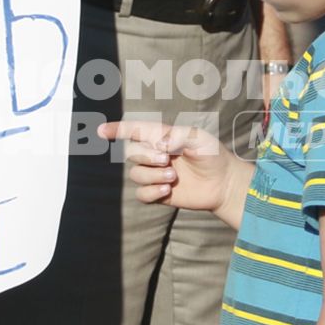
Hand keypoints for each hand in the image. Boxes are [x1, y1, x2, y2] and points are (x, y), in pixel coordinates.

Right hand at [98, 119, 244, 223]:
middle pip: (132, 153)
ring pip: (135, 174)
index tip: (100, 131)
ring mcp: (156, 174)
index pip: (135, 131)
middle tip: (167, 160)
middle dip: (146, 156)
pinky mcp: (159, 193)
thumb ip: (178, 136)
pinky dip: (150, 191)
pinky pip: (141, 194)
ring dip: (151, 175)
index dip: (117, 130)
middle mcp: (155, 155)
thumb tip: (158, 144)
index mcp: (162, 137)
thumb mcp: (199, 138)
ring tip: (172, 177)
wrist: (224, 182)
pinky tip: (166, 190)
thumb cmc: (213, 155)